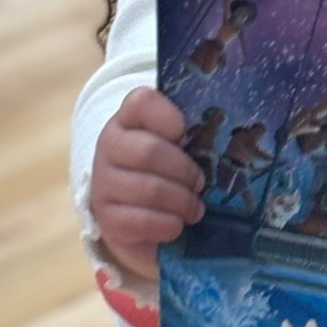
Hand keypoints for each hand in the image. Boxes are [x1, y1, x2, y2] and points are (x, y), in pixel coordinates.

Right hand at [90, 88, 205, 279]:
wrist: (131, 219)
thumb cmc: (161, 175)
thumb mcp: (171, 148)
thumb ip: (186, 135)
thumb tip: (222, 129)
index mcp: (126, 121)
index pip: (141, 102)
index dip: (169, 117)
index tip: (184, 134)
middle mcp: (109, 147)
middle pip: (151, 151)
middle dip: (184, 171)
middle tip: (199, 183)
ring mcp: (104, 184)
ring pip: (150, 189)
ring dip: (182, 202)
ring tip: (193, 208)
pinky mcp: (108, 220)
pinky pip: (144, 221)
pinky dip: (169, 225)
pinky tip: (176, 224)